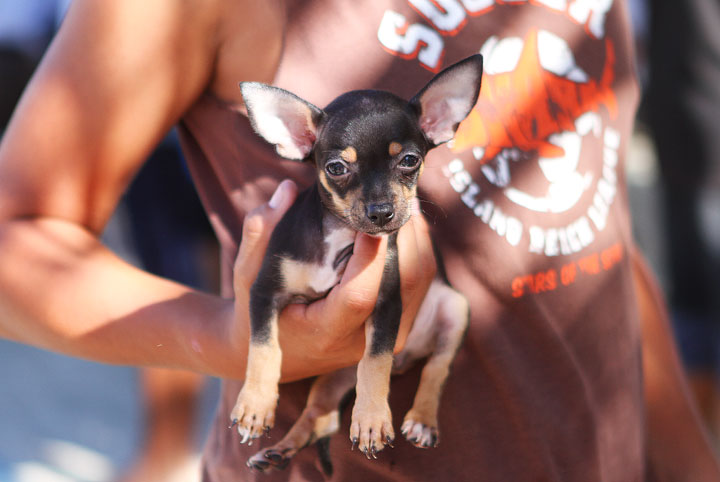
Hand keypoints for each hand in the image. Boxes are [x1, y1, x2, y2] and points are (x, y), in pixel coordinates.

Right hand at [231, 181, 436, 381]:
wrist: (282, 352)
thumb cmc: (260, 313)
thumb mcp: (249, 276)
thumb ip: (260, 235)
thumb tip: (287, 189)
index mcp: (324, 332)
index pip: (359, 296)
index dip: (370, 255)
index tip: (368, 220)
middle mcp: (363, 341)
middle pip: (404, 283)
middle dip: (403, 236)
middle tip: (393, 197)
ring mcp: (386, 336)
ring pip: (420, 279)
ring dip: (415, 238)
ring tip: (399, 204)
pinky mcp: (400, 324)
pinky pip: (421, 282)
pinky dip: (418, 249)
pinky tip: (403, 224)